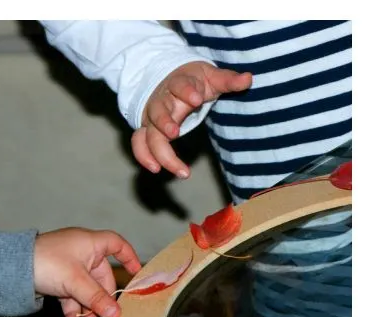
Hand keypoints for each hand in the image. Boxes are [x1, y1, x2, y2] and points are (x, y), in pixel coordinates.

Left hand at [34, 228, 141, 316]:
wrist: (12, 268)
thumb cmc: (46, 263)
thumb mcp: (76, 282)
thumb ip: (96, 299)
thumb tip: (116, 314)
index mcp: (90, 243)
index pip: (117, 245)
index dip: (128, 257)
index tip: (136, 273)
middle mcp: (81, 252)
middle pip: (101, 277)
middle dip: (101, 299)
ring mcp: (67, 266)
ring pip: (84, 289)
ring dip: (87, 308)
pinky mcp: (55, 279)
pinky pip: (70, 295)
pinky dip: (72, 309)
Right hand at [134, 61, 251, 177]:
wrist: (168, 82)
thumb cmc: (193, 82)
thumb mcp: (210, 77)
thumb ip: (227, 80)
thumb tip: (248, 79)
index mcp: (177, 84)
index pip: (179, 86)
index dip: (186, 92)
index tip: (197, 100)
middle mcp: (160, 102)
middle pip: (158, 113)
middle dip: (164, 122)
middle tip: (175, 133)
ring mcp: (150, 118)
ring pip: (147, 133)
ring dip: (154, 148)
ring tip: (163, 165)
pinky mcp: (146, 131)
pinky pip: (139, 145)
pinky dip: (143, 156)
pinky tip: (155, 169)